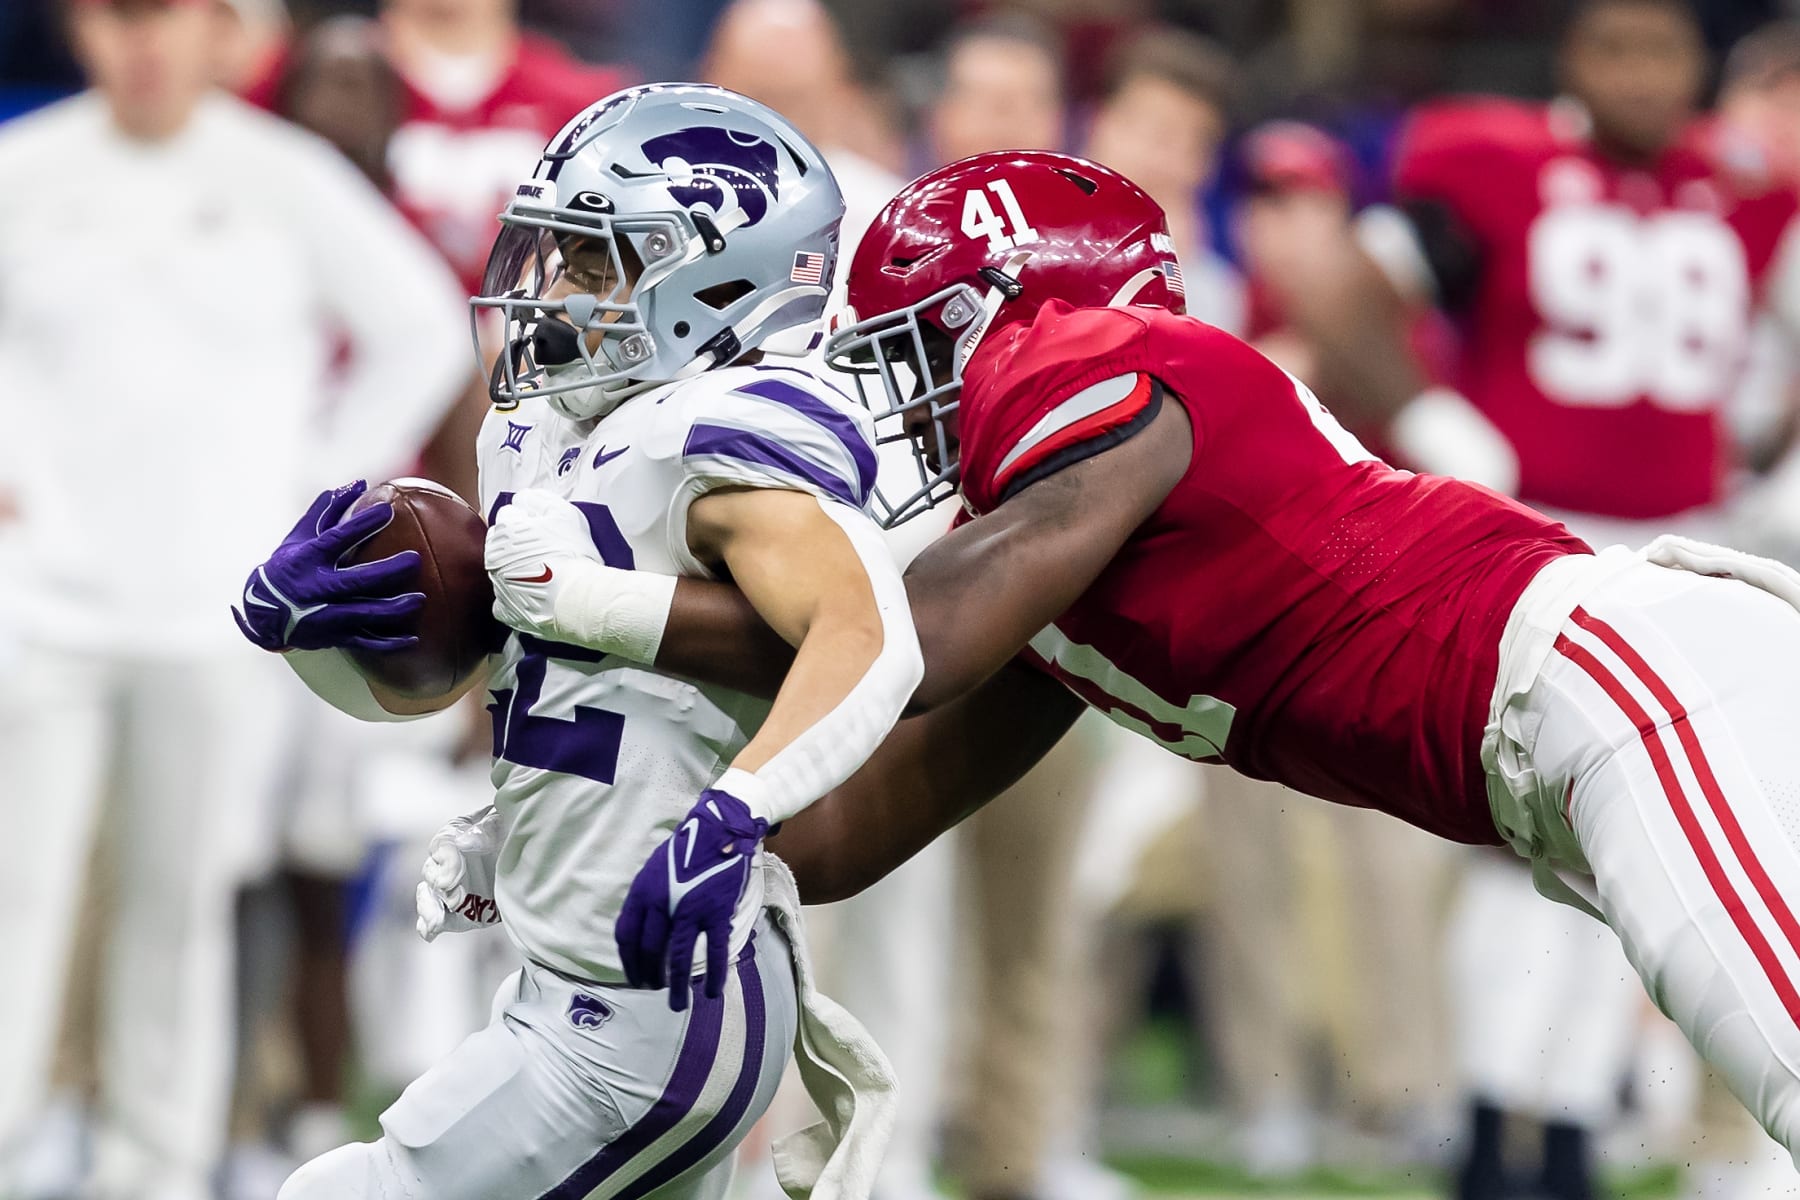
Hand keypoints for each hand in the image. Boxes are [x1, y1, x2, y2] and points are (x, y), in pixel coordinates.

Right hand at [233, 481, 423, 652]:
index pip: (336, 539)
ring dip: (393, 609)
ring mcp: (324, 615)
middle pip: (355, 580)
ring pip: (363, 614)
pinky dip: (388, 643)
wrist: (263, 614)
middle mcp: (315, 588)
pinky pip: (364, 642)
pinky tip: (413, 638)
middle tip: (414, 560)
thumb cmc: (289, 566)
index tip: (387, 510)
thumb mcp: (300, 537)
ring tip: (420, 599)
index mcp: (307, 559)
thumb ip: (327, 511)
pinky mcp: (333, 637)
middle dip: (386, 572)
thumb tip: (358, 483)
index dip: (361, 524)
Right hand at [415, 806, 503, 941]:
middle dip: (440, 884)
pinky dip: (430, 927)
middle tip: (453, 892)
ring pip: (429, 897)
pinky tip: (431, 933)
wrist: (534, 859)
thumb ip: (489, 826)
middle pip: (432, 872)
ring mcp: (452, 889)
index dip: (446, 860)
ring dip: (429, 908)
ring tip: (435, 920)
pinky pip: (439, 920)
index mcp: (456, 836)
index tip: (453, 875)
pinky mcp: (461, 912)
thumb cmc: (516, 833)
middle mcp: (448, 864)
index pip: (442, 845)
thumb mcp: (507, 823)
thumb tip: (465, 841)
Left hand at [485, 489, 601, 638]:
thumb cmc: (572, 554)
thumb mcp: (562, 513)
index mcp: (506, 529)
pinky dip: (513, 597)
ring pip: (500, 570)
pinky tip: (530, 596)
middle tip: (541, 549)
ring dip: (514, 569)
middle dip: (515, 543)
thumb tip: (524, 499)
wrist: (576, 597)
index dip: (526, 519)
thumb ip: (538, 501)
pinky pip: (502, 600)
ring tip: (541, 573)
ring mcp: (497, 583)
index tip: (539, 527)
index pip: (508, 515)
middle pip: (500, 542)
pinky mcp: (505, 608)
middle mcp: (495, 555)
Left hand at [616, 788, 767, 1010]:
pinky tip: (712, 992)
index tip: (634, 977)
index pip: (626, 936)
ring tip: (677, 1004)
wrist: (720, 830)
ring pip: (679, 956)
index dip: (628, 961)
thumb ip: (648, 899)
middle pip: (650, 950)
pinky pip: (713, 951)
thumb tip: (643, 931)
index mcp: (643, 892)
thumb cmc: (687, 849)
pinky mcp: (717, 912)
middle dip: (649, 976)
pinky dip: (713, 975)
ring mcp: (691, 909)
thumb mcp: (655, 869)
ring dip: (677, 985)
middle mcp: (662, 903)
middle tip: (654, 991)